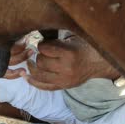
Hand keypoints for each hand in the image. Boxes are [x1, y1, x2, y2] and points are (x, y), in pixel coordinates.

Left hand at [4, 35, 119, 90]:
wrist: (97, 63)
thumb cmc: (83, 47)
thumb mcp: (73, 39)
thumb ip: (56, 39)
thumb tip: (36, 37)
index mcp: (69, 53)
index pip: (44, 49)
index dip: (41, 45)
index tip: (43, 43)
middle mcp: (66, 68)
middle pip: (41, 62)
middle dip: (38, 56)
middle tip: (41, 53)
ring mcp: (65, 80)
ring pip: (39, 75)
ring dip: (33, 67)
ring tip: (32, 62)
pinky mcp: (63, 86)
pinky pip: (44, 86)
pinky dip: (33, 82)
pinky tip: (27, 76)